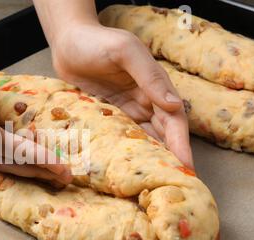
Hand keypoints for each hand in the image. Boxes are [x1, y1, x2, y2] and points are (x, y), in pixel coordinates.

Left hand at [50, 23, 193, 168]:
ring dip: (149, 158)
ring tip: (152, 182)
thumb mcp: (125, 52)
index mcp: (155, 85)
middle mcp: (145, 100)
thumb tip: (173, 104)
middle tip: (172, 183)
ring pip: (143, 138)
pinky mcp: (109, 115)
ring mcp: (126, 109)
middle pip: (163, 134)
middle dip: (169, 157)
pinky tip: (126, 167)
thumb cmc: (96, 42)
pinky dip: (126, 151)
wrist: (67, 42)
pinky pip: (121, 136)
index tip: (185, 167)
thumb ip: (148, 76)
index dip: (181, 144)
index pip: (174, 120)